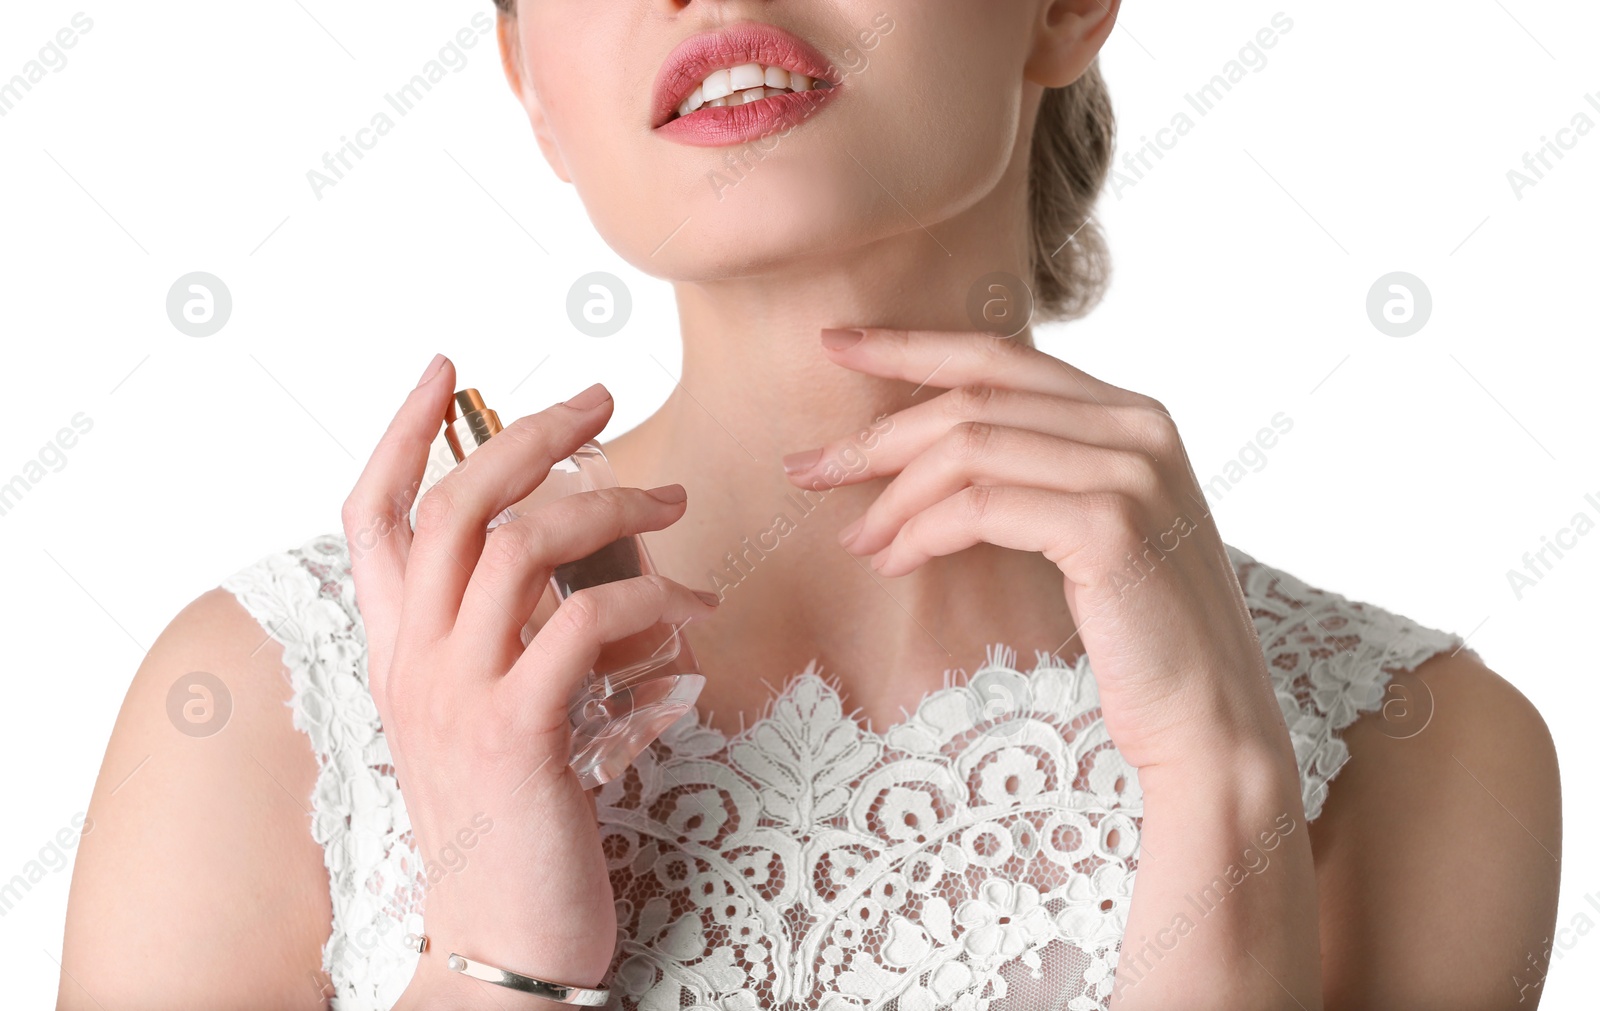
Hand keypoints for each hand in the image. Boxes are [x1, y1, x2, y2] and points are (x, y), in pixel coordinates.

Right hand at [341, 355, 717, 993]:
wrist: (503, 944)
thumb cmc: (519, 828)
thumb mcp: (509, 721)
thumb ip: (536, 647)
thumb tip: (616, 585)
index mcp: (402, 653)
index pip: (372, 516)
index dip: (403, 431)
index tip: (449, 365)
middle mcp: (415, 664)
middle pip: (455, 505)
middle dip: (530, 433)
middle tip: (603, 400)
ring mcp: (458, 697)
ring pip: (520, 548)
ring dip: (610, 507)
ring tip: (675, 505)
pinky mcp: (519, 737)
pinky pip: (580, 627)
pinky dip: (645, 602)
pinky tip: (690, 613)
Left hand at [781, 328, 1289, 769]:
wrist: (1210, 721)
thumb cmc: (1139, 638)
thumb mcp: (1091, 533)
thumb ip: (1041, 475)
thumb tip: (930, 453)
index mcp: (1132, 415)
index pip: (1002, 354)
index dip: (910, 344)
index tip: (835, 343)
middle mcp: (1139, 427)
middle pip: (974, 395)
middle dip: (877, 430)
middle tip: (805, 468)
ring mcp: (1129, 472)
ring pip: (969, 446)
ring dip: (892, 494)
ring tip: (854, 540)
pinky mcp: (1109, 527)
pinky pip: (981, 507)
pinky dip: (922, 530)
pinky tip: (893, 562)